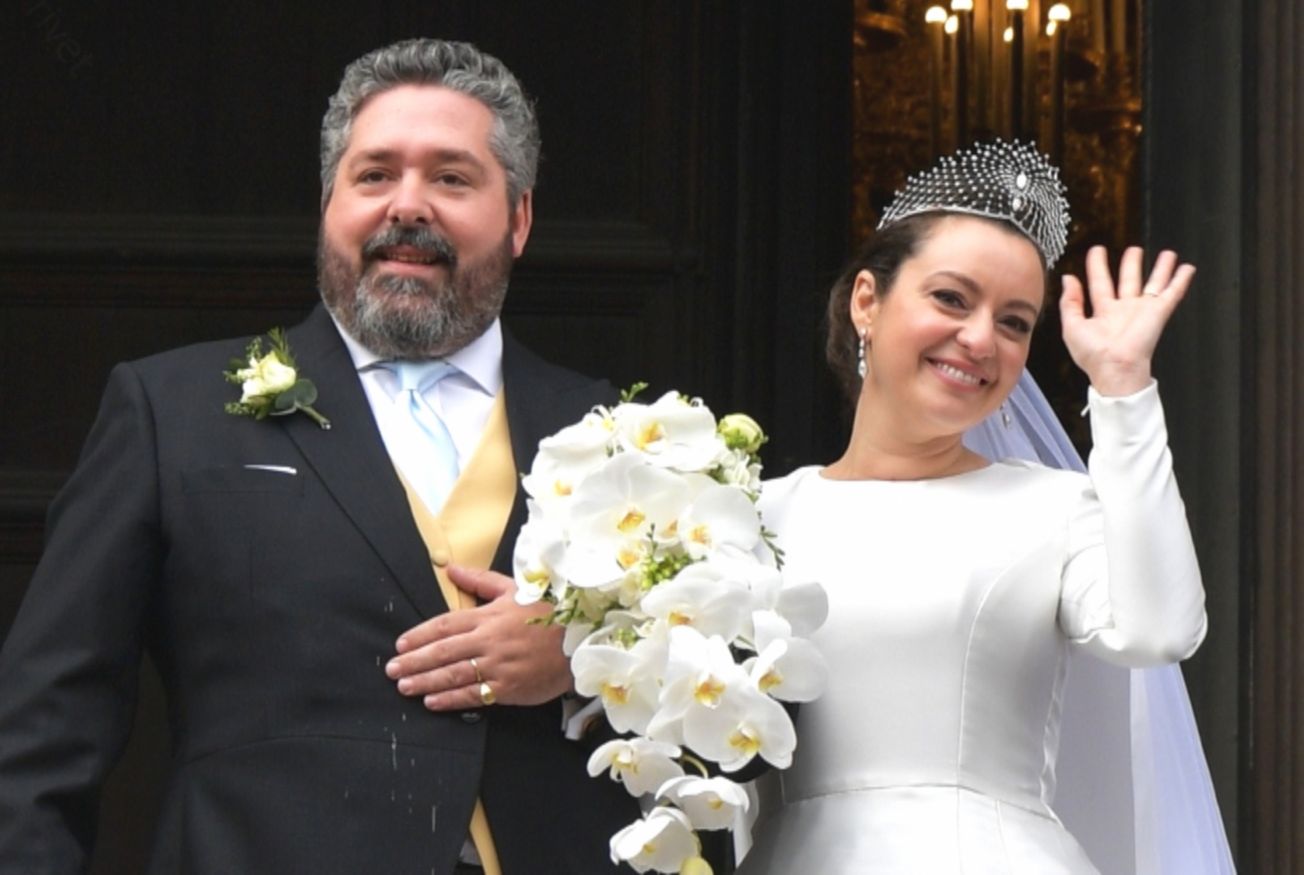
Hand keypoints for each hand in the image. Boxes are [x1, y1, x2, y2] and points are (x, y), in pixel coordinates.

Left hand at [384, 565, 569, 710]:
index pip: (445, 625)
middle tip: (392, 669)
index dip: (420, 635)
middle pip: (443, 652)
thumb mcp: (514, 588)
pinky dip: (451, 699)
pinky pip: (475, 695)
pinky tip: (432, 702)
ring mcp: (500, 665)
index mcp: (489, 615)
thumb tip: (451, 568)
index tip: (400, 644)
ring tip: (404, 687)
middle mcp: (490, 640)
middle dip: (414, 661)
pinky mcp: (510, 687)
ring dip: (426, 681)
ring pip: (454, 674)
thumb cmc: (549, 610)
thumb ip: (479, 580)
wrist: (583, 636)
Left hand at [1059, 246, 1195, 395]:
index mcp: (1103, 313)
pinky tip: (1186, 269)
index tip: (1097, 250)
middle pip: (1128, 280)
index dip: (1097, 266)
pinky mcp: (1158, 313)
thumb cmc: (1093, 355)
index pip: (1099, 282)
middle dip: (1131, 264)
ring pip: (1153, 284)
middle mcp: (1124, 310)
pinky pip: (1172, 293)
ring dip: (1161, 269)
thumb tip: (1068, 279)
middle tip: (1134, 250)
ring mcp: (1143, 310)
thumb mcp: (1071, 327)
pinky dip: (1180, 281)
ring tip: (1167, 254)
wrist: (1115, 367)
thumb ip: (1069, 302)